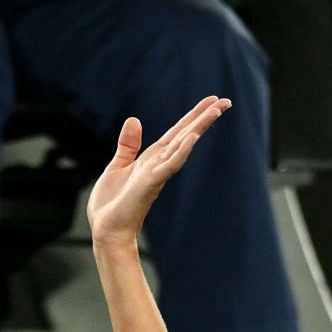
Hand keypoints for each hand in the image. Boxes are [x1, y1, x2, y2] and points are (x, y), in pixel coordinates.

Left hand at [86, 97, 230, 248]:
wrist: (106, 230)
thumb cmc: (111, 204)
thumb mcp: (117, 166)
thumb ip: (128, 145)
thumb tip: (134, 120)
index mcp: (152, 158)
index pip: (177, 132)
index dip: (193, 115)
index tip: (211, 100)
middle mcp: (159, 163)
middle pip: (186, 134)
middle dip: (204, 117)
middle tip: (226, 101)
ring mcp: (156, 173)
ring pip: (182, 146)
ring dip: (198, 127)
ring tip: (215, 111)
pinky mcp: (150, 184)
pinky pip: (169, 166)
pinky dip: (181, 152)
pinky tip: (191, 137)